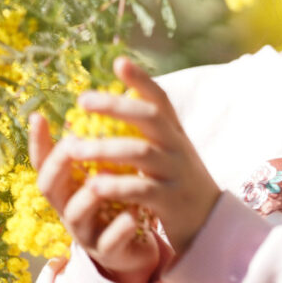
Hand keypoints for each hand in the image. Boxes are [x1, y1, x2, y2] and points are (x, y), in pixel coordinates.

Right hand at [29, 111, 160, 282]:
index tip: (37, 115)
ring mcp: (85, 231)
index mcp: (69, 185)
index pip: (45, 161)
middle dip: (60, 163)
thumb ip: (103, 141)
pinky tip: (135, 213)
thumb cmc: (118, 200)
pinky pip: (110, 241)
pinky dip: (121, 226)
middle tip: (76, 142)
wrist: (136, 247)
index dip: (38, 142)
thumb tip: (106, 96)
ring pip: (76, 214)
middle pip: (49, 185)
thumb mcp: (108, 169)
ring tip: (103, 180)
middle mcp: (69, 207)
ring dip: (90, 194)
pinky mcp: (107, 251)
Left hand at [62, 57, 222, 254]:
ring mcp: (175, 172)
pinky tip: (93, 185)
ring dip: (106, 149)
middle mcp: (176, 146)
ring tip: (74, 149)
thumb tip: (119, 96)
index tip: (119, 62)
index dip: (142, 79)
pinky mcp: (170, 200)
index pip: (160, 99)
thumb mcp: (170, 148)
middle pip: (150, 118)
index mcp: (173, 132)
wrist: (208, 220)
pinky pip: (142, 190)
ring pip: (141, 153)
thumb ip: (148, 127)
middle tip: (83, 100)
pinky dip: (117, 186)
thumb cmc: (177, 179)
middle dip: (117, 106)